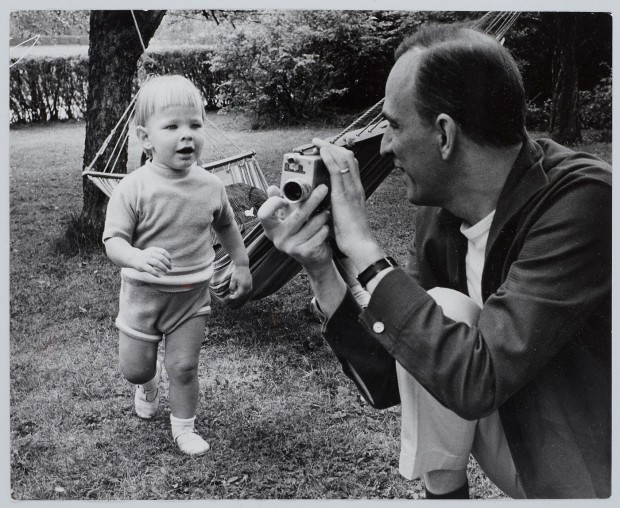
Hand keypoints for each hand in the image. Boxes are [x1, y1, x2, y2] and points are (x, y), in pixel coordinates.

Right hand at [129, 246, 171, 276]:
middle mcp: (150, 253)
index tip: (170, 262)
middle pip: (161, 258)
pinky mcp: (142, 265)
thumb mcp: (152, 252)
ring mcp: (146, 259)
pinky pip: (150, 270)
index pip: (163, 252)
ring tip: (166, 272)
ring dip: (163, 268)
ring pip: (157, 263)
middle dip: (167, 264)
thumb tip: (170, 262)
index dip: (168, 257)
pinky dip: (156, 273)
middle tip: (170, 268)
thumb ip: (160, 255)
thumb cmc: (146, 256)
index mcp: (153, 249)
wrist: (133, 257)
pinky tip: (159, 276)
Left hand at [228, 265, 251, 303]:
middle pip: (243, 294)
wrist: (243, 266)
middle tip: (232, 292)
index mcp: (243, 285)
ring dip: (241, 293)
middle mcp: (248, 285)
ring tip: (236, 289)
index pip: (239, 294)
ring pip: (246, 292)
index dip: (234, 297)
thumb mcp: (232, 279)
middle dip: (237, 294)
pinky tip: (240, 287)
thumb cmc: (237, 272)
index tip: (230, 297)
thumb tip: (232, 292)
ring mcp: (250, 284)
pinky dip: (244, 290)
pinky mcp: (251, 282)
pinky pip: (248, 289)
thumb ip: (232, 286)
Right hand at [257, 184, 332, 270]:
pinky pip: (319, 234)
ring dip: (322, 215)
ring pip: (312, 224)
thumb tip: (272, 188)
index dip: (273, 204)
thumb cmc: (300, 233)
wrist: (313, 259)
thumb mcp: (287, 219)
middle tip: (323, 189)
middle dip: (313, 200)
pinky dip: (325, 229)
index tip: (285, 199)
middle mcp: (279, 239)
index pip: (264, 214)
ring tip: (326, 212)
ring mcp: (291, 247)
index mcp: (272, 228)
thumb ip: (279, 203)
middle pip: (297, 215)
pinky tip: (326, 227)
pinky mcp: (305, 252)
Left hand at [312, 138, 384, 267]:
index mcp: (355, 190)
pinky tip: (321, 152)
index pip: (350, 164)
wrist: (359, 243)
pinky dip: (329, 157)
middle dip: (333, 146)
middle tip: (319, 142)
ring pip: (343, 159)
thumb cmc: (351, 233)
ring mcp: (351, 188)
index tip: (327, 149)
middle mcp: (355, 186)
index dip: (339, 153)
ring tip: (317, 143)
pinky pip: (337, 170)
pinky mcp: (344, 194)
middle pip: (348, 157)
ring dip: (329, 148)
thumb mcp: (343, 215)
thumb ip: (336, 205)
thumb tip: (324, 203)